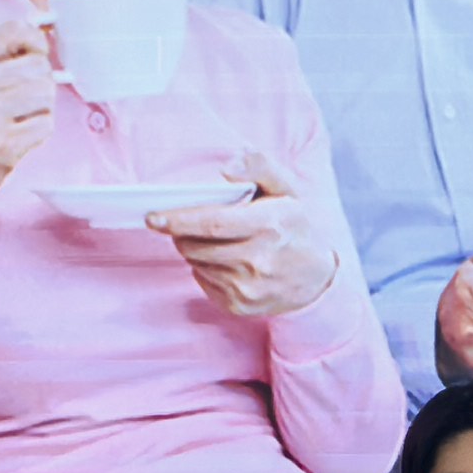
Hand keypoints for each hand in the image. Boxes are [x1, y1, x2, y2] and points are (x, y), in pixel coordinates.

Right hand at [0, 15, 56, 215]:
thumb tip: (42, 36)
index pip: (16, 30)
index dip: (37, 42)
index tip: (39, 55)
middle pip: (39, 66)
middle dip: (41, 83)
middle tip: (24, 102)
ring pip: (47, 93)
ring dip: (42, 108)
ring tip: (20, 120)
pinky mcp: (2, 144)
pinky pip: (46, 125)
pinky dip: (39, 132)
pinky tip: (19, 138)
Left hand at [155, 150, 332, 320]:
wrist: (319, 280)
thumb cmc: (296, 228)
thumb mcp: (287, 189)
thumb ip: (259, 166)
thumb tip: (226, 168)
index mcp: (269, 226)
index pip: (212, 223)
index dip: (179, 220)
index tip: (153, 217)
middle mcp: (258, 261)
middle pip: (196, 245)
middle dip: (182, 233)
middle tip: (188, 225)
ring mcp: (249, 288)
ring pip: (196, 263)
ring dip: (194, 250)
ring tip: (215, 242)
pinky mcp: (240, 306)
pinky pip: (203, 281)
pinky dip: (205, 269)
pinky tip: (226, 262)